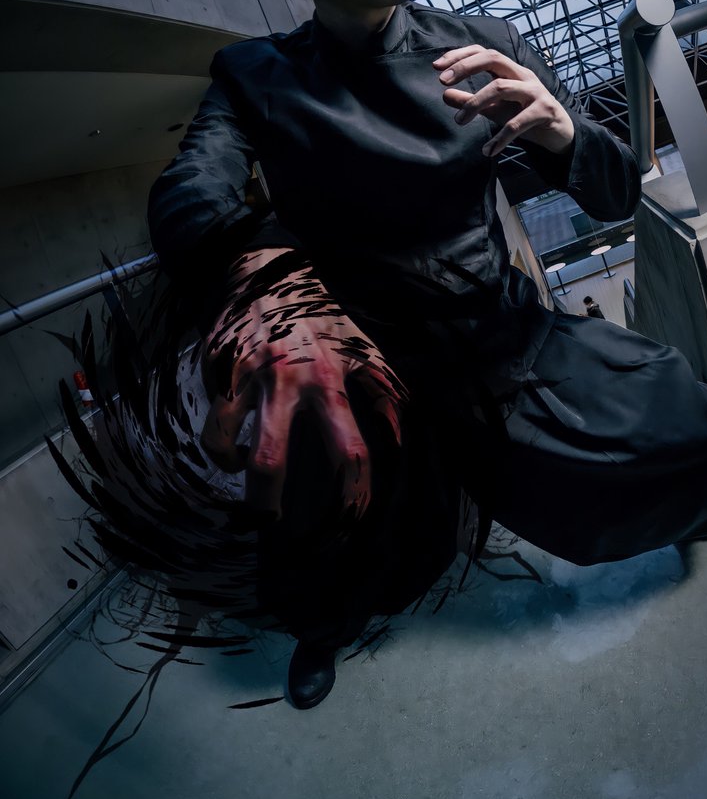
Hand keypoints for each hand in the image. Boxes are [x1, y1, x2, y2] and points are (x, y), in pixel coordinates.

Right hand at [201, 249, 406, 519]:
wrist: (268, 274)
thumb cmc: (322, 318)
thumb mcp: (362, 349)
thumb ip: (384, 391)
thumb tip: (401, 437)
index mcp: (329, 379)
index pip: (349, 448)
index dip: (353, 492)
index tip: (352, 517)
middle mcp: (285, 382)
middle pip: (269, 460)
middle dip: (268, 503)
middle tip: (274, 523)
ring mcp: (245, 378)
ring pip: (226, 445)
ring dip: (233, 472)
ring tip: (247, 483)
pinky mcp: (218, 374)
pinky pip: (213, 425)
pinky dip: (221, 446)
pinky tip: (232, 448)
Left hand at [433, 45, 574, 158]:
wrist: (560, 134)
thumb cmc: (526, 117)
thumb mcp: (495, 109)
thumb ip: (471, 102)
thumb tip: (445, 95)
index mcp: (511, 71)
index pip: (484, 52)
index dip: (460, 55)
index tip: (437, 66)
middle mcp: (523, 75)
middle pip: (493, 58)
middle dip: (466, 67)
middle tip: (443, 82)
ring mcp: (536, 91)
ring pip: (501, 87)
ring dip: (475, 104)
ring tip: (459, 122)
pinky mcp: (545, 111)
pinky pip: (518, 123)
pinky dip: (500, 138)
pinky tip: (487, 151)